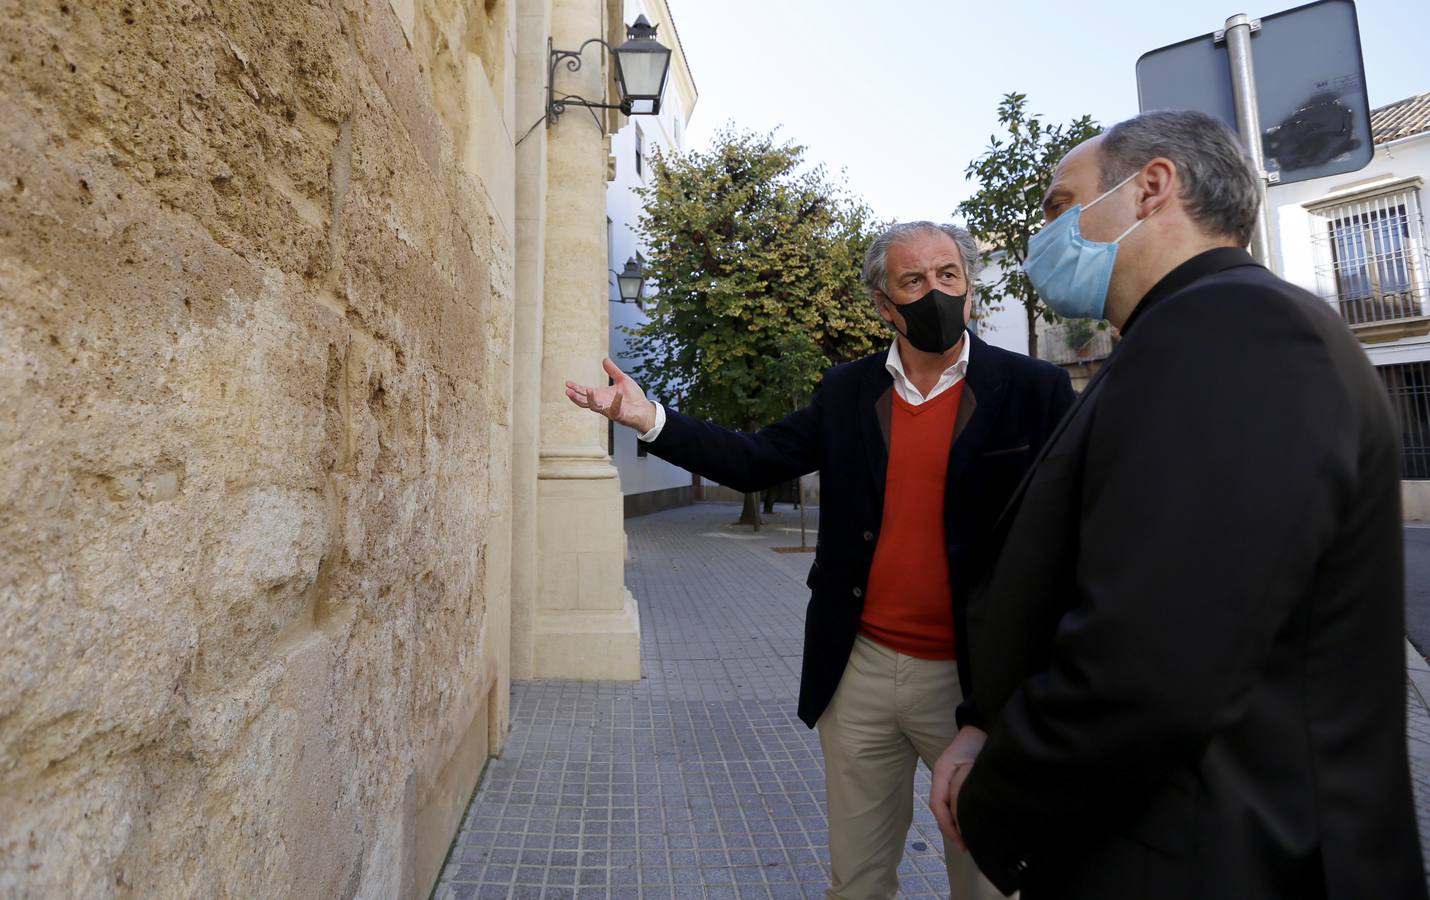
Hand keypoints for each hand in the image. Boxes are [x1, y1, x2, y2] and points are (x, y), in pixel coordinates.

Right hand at [565, 357, 658, 433]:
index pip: (584, 392)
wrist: (645, 409)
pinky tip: (618, 392)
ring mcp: (609, 411)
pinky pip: (615, 409)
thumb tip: (604, 359)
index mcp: (601, 396)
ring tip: (588, 390)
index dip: (576, 388)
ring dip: (591, 399)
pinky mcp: (619, 416)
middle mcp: (602, 404)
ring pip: (596, 408)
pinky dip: (616, 401)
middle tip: (568, 391)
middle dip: (576, 397)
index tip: (567, 383)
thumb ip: (613, 371)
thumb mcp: (622, 380)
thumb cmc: (633, 397)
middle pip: (584, 403)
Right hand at [930, 725, 986, 849]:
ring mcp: (949, 779)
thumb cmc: (974, 743)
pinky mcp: (961, 781)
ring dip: (956, 824)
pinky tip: (971, 823)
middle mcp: (942, 779)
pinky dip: (961, 815)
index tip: (962, 843)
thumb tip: (959, 814)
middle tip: (967, 846)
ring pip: (948, 807)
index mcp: (940, 774)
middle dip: (952, 830)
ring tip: (969, 840)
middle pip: (941, 810)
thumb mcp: (966, 765)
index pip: (937, 805)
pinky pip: (956, 802)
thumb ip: (960, 789)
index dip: (948, 826)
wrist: (983, 727)